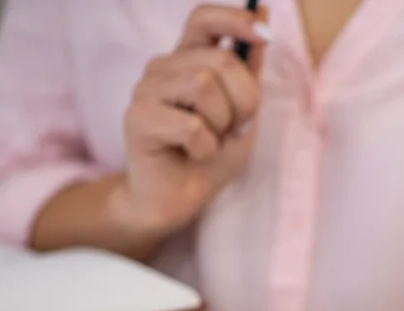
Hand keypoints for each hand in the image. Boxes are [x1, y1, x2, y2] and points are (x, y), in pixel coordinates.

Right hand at [116, 4, 271, 235]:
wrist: (180, 199)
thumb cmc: (210, 154)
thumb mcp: (243, 110)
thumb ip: (249, 67)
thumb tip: (263, 10)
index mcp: (187, 60)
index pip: (204, 18)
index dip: (235, 19)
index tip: (266, 35)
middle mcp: (162, 67)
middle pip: (220, 60)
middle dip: (244, 100)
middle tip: (234, 128)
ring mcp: (145, 90)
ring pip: (203, 85)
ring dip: (222, 123)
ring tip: (211, 141)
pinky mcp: (137, 119)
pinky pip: (191, 125)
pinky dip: (205, 146)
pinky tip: (194, 154)